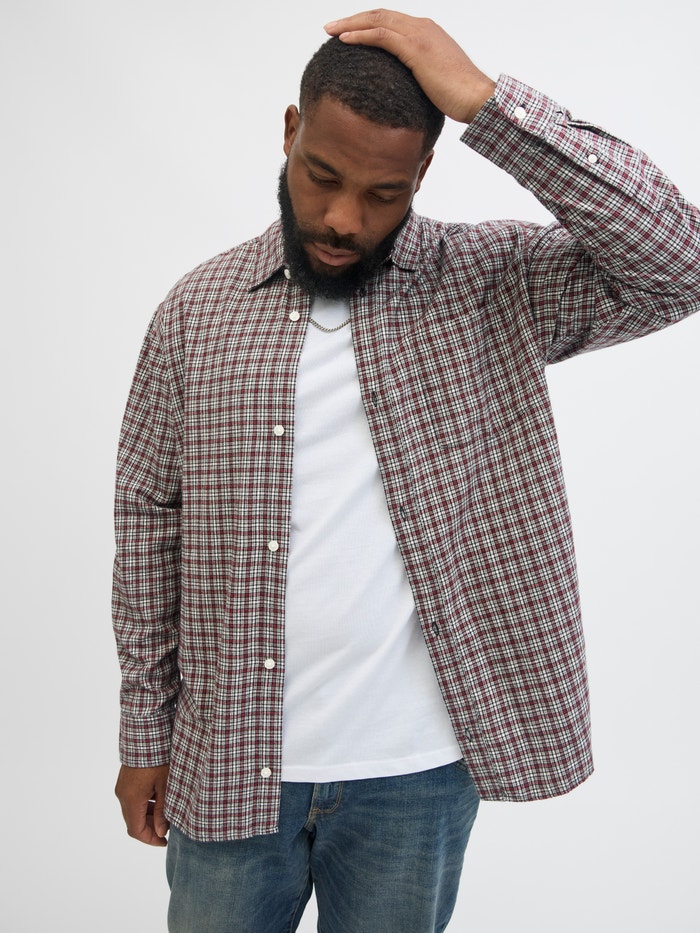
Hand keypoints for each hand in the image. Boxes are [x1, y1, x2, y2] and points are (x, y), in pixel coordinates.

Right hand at [115, 764, 170, 846]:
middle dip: (150, 829)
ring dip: (148, 817)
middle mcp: (122, 795)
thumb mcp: (166, 785)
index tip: (165, 842)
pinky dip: (145, 805)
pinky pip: (133, 800)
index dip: (150, 839)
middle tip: (169, 829)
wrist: (146, 734)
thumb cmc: (158, 758)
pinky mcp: (125, 780)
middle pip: (133, 821)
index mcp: (131, 799)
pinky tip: (160, 800)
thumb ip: (163, 811)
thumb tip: (162, 832)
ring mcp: (122, 787)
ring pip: (133, 811)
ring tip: (167, 815)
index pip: (136, 830)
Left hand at [324, 10, 495, 123]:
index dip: (368, 25)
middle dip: (354, 20)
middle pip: (380, 16)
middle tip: (332, 27)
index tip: (349, 32)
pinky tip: (344, 40)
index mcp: (427, 33)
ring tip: (331, 31)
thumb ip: (419, 78)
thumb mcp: (434, 82)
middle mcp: (422, 27)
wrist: (478, 98)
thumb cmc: (461, 98)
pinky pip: (381, 36)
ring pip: (377, 21)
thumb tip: (403, 92)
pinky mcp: (416, 49)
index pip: (391, 22)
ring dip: (350, 24)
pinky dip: (360, 36)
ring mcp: (420, 35)